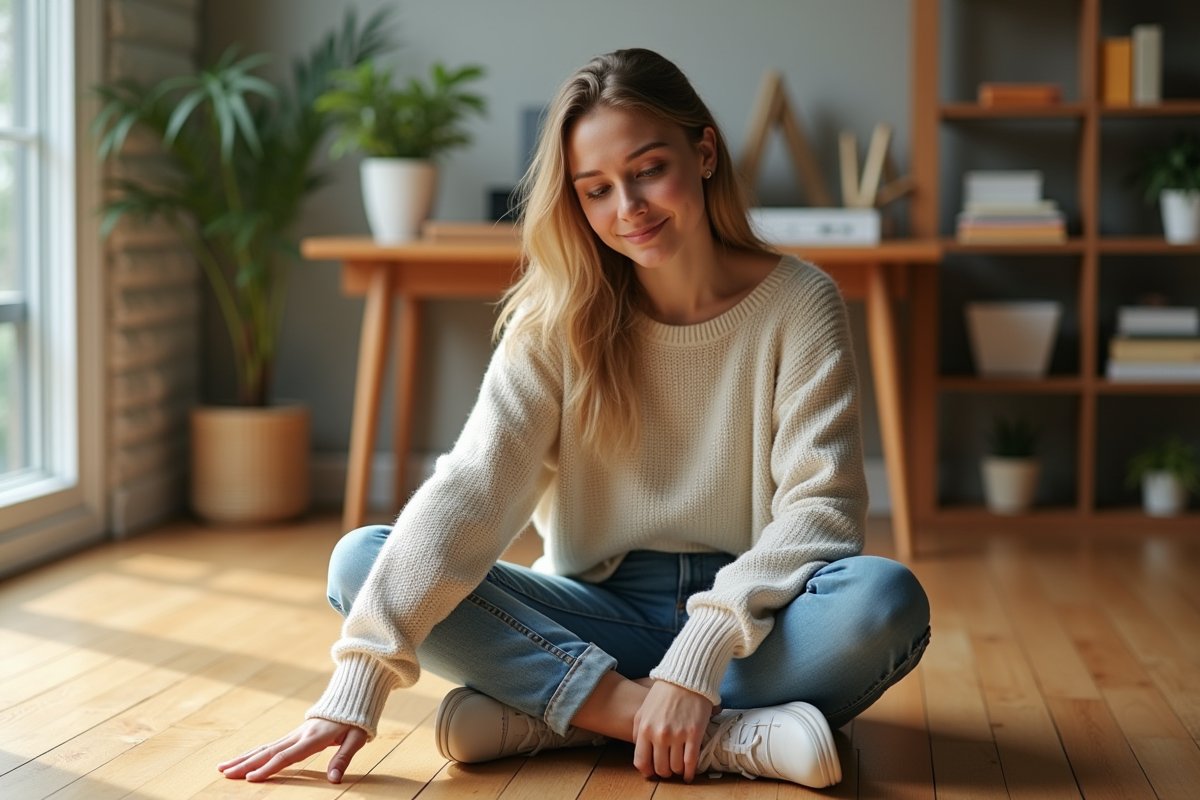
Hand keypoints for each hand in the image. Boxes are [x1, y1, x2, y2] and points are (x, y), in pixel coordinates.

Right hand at [217, 718, 366, 782]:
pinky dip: (253, 753)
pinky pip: (269, 745)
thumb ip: (344, 758)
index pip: (288, 755)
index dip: (269, 767)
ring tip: (223, 768)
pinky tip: (240, 760)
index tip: (250, 778)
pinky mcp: (292, 735)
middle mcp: (299, 735)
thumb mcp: (355, 739)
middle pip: (269, 751)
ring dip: (244, 758)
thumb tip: (333, 779)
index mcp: (313, 738)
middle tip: (225, 774)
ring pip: (265, 747)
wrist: (350, 699)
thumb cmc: (354, 722)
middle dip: (246, 764)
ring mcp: (293, 734)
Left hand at [632, 680, 715, 781]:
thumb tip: (639, 750)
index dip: (647, 771)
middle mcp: (660, 735)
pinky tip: (689, 774)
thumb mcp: (643, 710)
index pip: (641, 762)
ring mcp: (678, 735)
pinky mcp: (694, 734)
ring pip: (676, 767)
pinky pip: (691, 762)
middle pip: (660, 768)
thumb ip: (637, 731)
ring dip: (677, 771)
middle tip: (668, 769)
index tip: (652, 772)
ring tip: (678, 767)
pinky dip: (690, 773)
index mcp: (645, 729)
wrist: (685, 678)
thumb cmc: (663, 693)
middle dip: (664, 772)